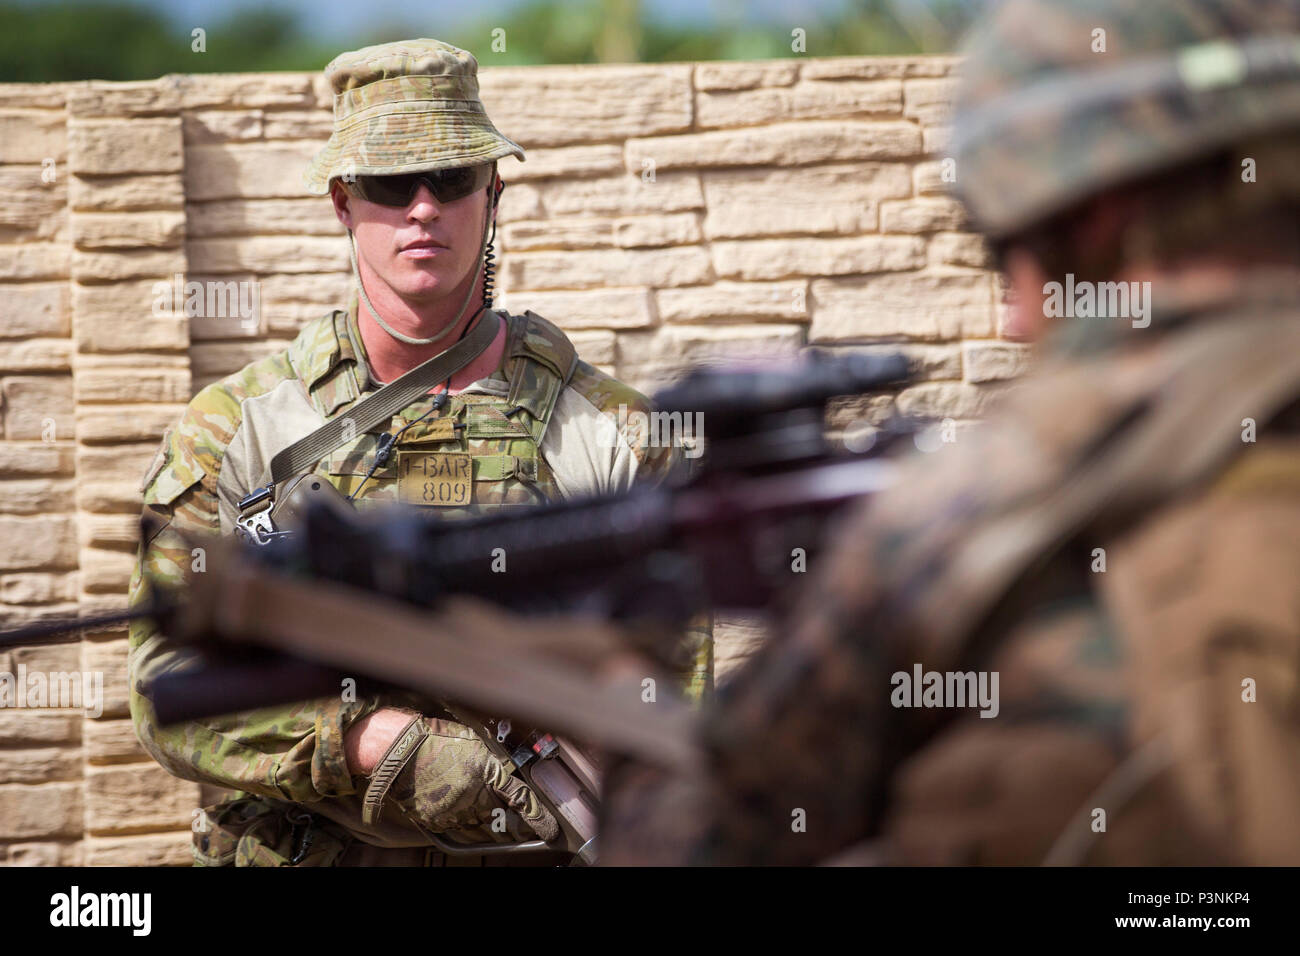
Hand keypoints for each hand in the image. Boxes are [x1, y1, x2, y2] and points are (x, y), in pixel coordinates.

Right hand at [365, 715, 559, 842]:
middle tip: (479, 791)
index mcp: (487, 773)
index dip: (538, 817)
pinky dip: (453, 812)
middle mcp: (473, 796)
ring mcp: (454, 811)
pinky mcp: (436, 820)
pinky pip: (454, 822)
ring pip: (475, 820)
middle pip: (496, 814)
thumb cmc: (436, 738)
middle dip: (496, 807)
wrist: (400, 748)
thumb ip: (493, 763)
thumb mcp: (474, 742)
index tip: (549, 830)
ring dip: (473, 809)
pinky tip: (442, 793)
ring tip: (454, 786)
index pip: (520, 800)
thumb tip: (505, 777)